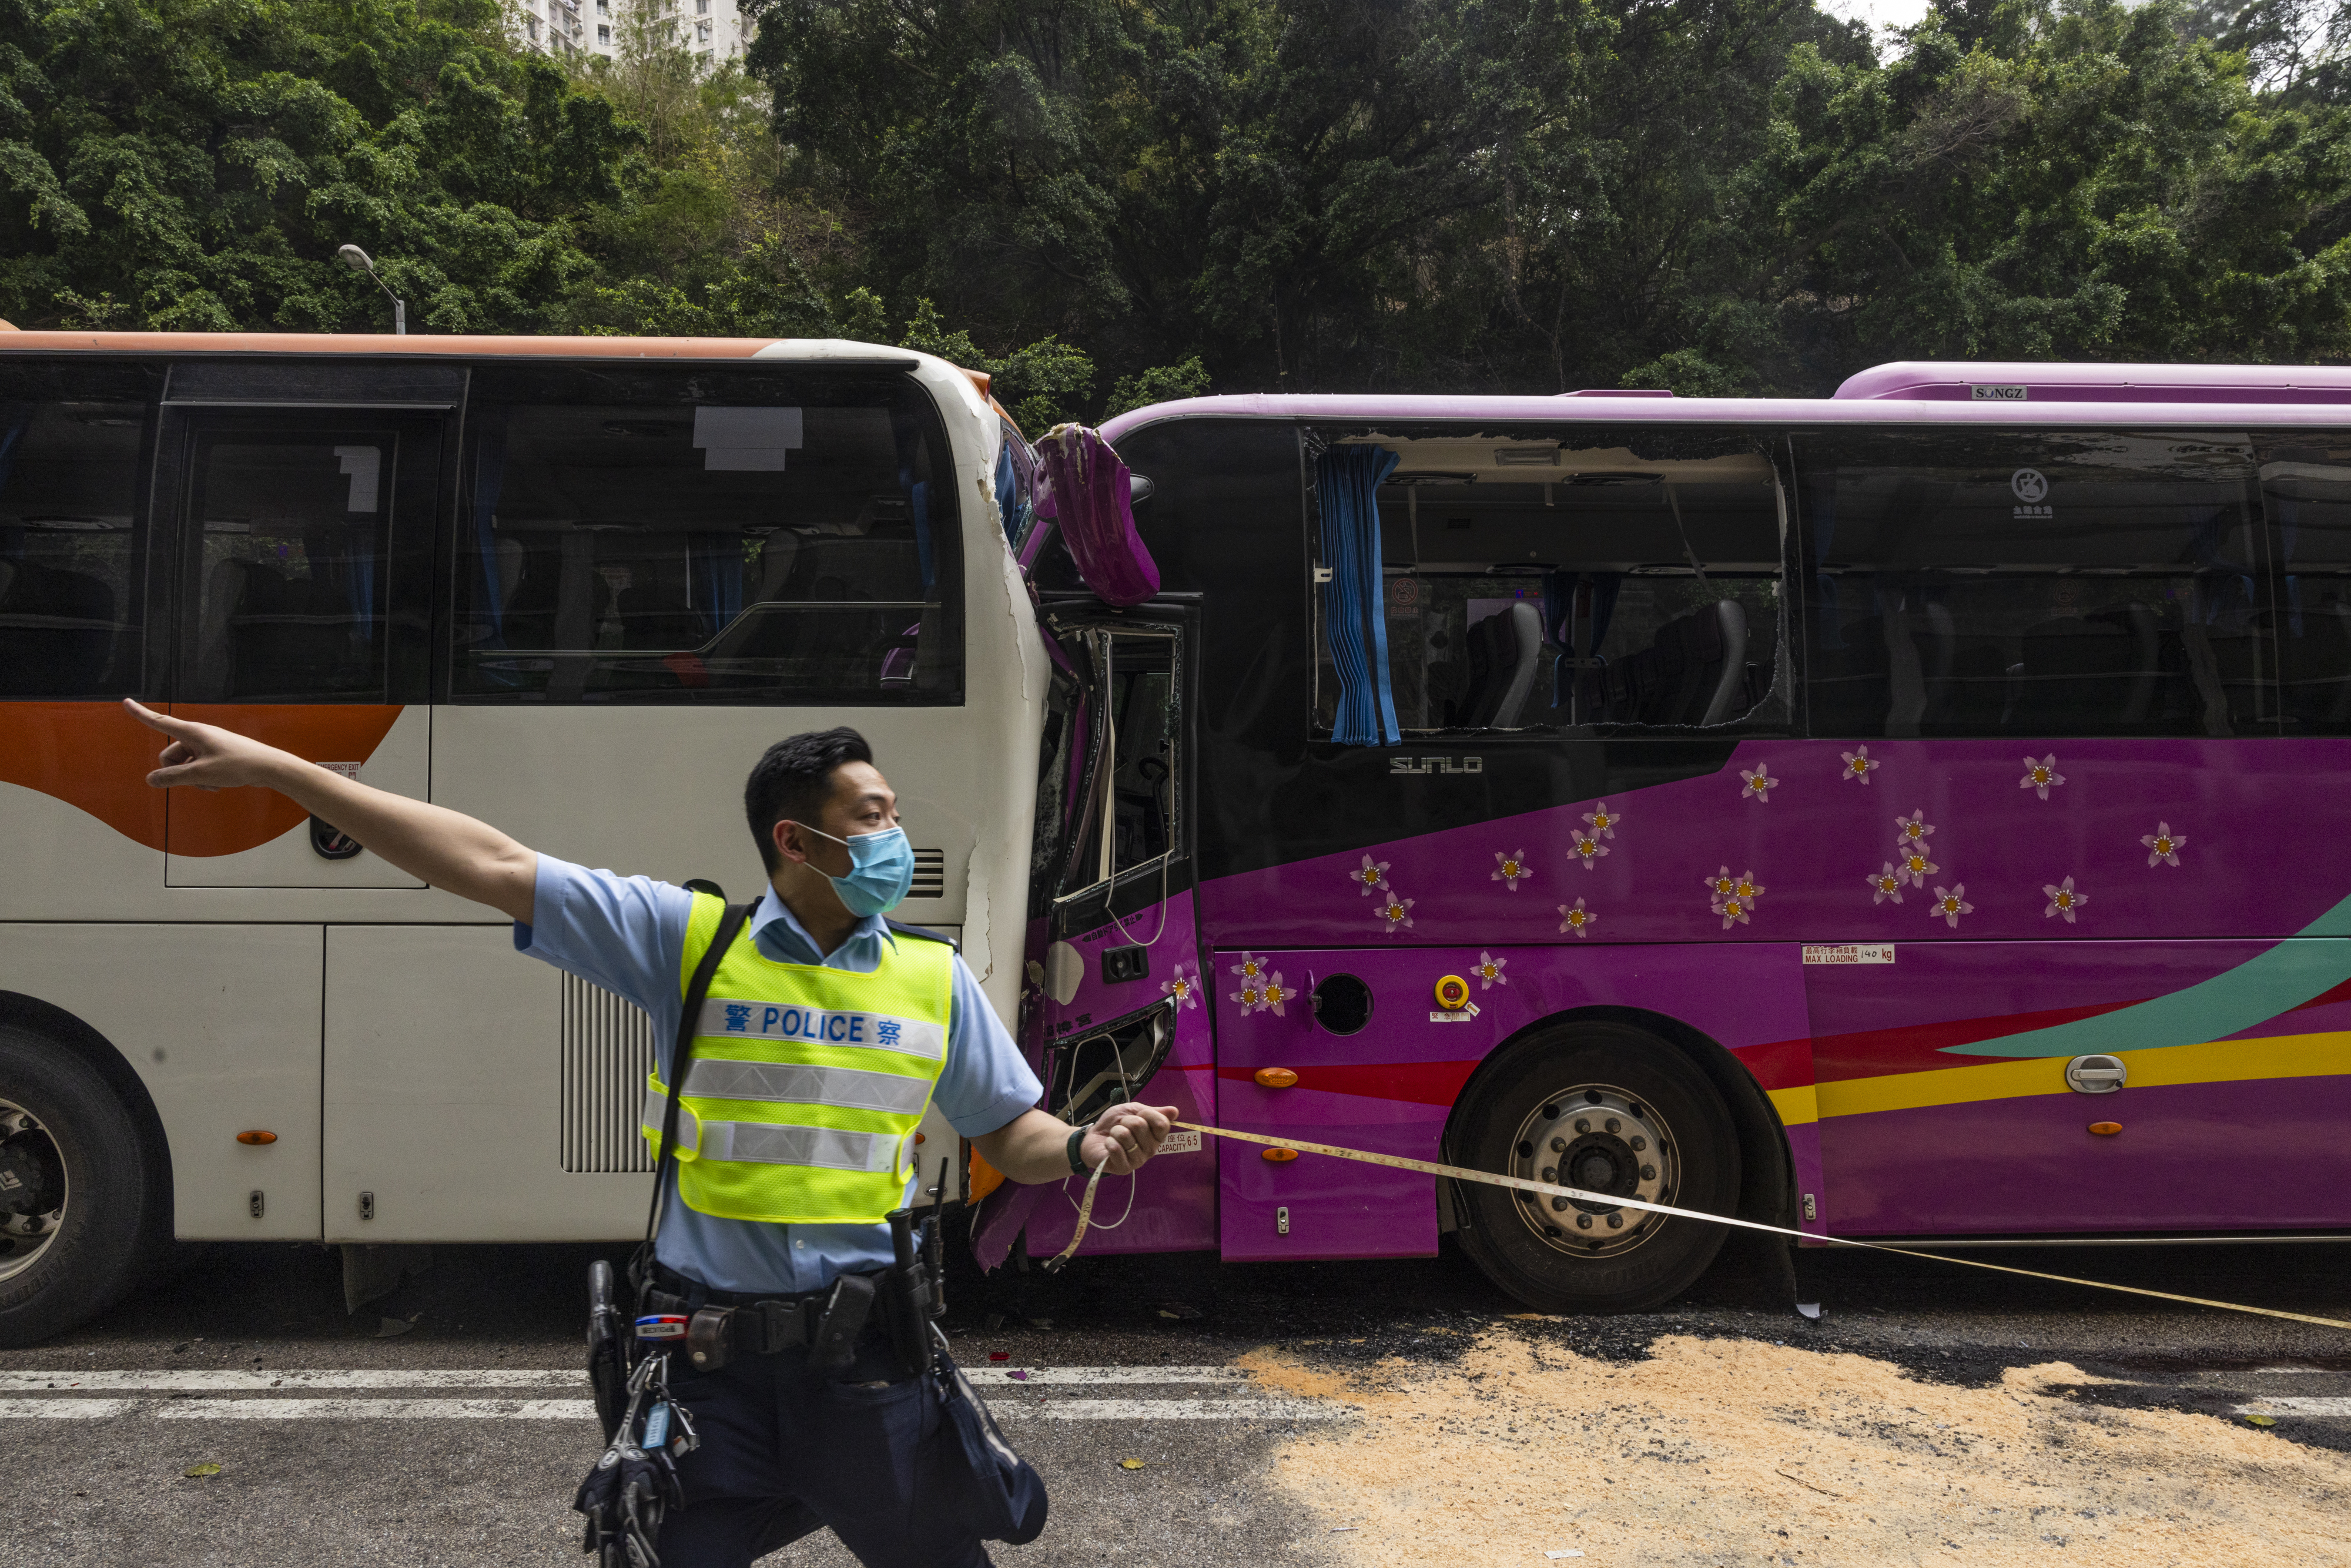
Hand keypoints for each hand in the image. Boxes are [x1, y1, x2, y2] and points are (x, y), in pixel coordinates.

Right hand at [125, 698, 291, 791]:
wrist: (268, 767)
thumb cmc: (237, 765)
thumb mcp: (201, 774)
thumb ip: (173, 777)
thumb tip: (151, 779)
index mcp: (192, 732)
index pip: (159, 722)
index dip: (140, 713)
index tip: (125, 701)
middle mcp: (198, 735)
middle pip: (170, 756)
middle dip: (177, 772)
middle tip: (199, 781)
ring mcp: (207, 745)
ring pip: (185, 765)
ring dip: (193, 778)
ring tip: (213, 785)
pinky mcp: (216, 755)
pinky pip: (199, 769)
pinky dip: (203, 779)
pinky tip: (219, 785)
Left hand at [1078, 1102, 1177, 1175]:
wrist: (1093, 1136)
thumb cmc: (1114, 1123)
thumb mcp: (1133, 1111)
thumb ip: (1153, 1112)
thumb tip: (1174, 1111)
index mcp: (1155, 1136)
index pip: (1162, 1124)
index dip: (1147, 1114)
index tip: (1138, 1113)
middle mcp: (1150, 1150)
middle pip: (1141, 1126)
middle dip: (1126, 1121)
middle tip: (1121, 1126)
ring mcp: (1138, 1160)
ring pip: (1126, 1136)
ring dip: (1115, 1131)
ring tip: (1114, 1136)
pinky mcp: (1124, 1168)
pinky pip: (1117, 1149)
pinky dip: (1109, 1142)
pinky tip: (1108, 1145)